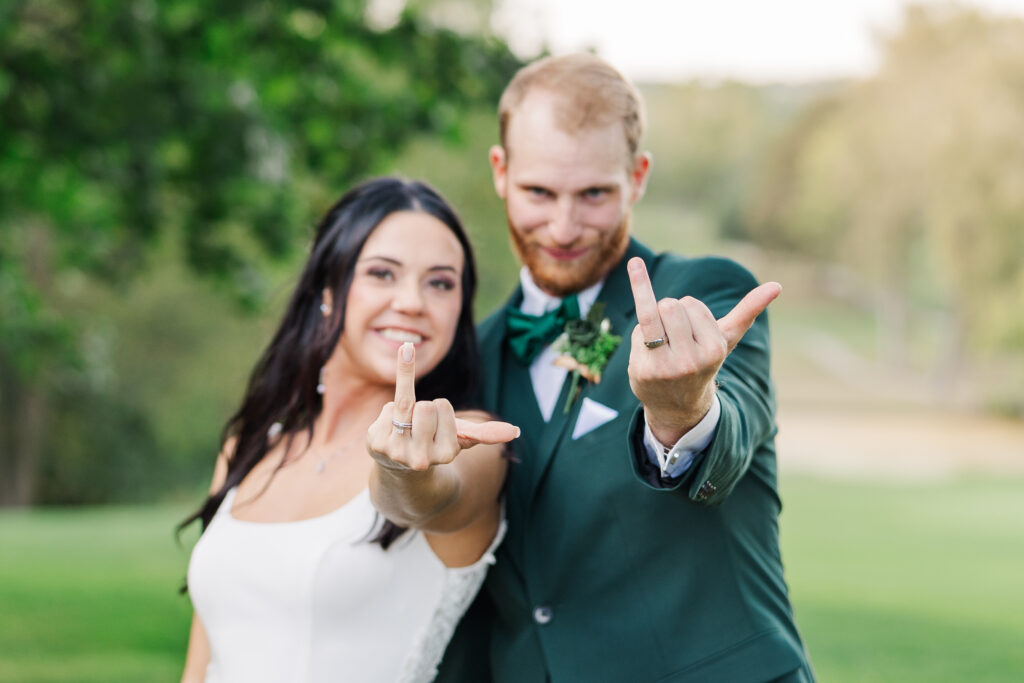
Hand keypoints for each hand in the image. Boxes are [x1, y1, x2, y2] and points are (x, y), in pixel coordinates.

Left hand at [367, 343, 519, 471]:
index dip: (441, 409)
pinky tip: (397, 395)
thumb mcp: (460, 438)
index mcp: (445, 454)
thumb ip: (486, 433)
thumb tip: (516, 431)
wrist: (400, 468)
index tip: (437, 426)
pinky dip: (391, 405)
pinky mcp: (376, 443)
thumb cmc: (434, 443)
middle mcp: (421, 458)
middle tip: (420, 426)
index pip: (442, 406)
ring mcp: (396, 452)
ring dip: (406, 407)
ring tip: (405, 426)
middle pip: (425, 406)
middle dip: (423, 408)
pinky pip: (386, 407)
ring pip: (405, 404)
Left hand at [625, 257, 780, 443]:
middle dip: (669, 312)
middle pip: (671, 305)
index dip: (687, 312)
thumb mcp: (726, 339)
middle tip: (672, 337)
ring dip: (653, 318)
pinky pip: (637, 326)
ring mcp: (665, 367)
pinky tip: (635, 263)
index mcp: (714, 349)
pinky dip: (637, 291)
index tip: (690, 334)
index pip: (691, 305)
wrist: (677, 405)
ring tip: (659, 339)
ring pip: (653, 312)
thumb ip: (748, 311)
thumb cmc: (702, 361)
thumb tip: (776, 286)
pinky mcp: (642, 369)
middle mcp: (691, 361)